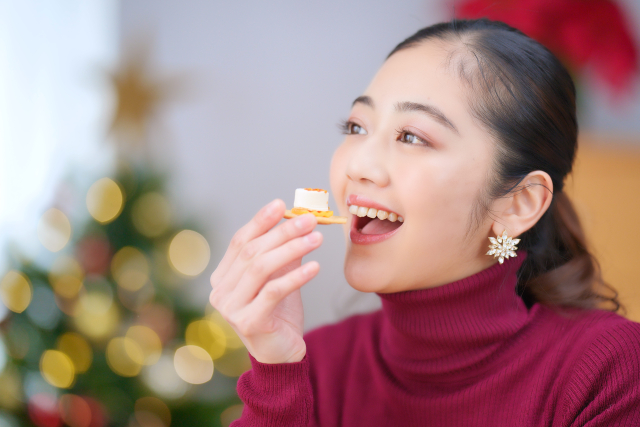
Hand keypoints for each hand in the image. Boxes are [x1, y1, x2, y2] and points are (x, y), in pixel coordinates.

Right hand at [209, 199, 321, 362]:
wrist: (281, 354)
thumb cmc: (279, 313)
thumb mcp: (280, 277)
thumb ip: (283, 252)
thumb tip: (299, 218)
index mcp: (223, 277)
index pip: (240, 242)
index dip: (260, 221)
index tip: (281, 204)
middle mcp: (220, 292)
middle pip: (252, 252)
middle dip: (282, 232)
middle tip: (309, 220)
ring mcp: (231, 308)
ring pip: (261, 268)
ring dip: (291, 249)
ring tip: (316, 239)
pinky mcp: (248, 323)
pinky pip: (273, 292)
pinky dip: (296, 276)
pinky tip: (315, 267)